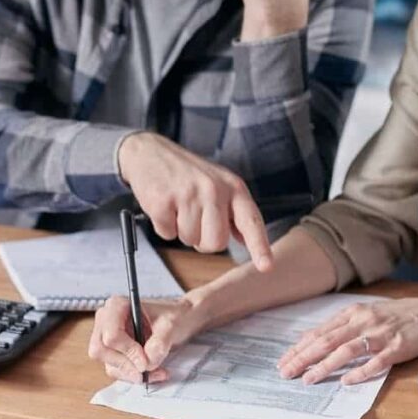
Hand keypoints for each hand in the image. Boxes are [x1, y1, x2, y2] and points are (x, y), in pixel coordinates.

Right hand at [88, 295, 205, 383]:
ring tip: (158, 371)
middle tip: (148, 369)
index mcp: (117, 306)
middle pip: (101, 351)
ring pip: (109, 364)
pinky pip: (117, 371)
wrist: (179, 320)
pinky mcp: (113, 353)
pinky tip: (153, 373)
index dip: (128, 351)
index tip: (146, 361)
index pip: (111, 334)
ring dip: (133, 373)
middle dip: (126, 364)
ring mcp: (107, 338)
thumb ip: (160, 342)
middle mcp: (106, 321)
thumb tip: (148, 361)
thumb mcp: (171, 324)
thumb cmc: (173, 315)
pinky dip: (134, 375)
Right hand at [118, 132, 272, 270]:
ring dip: (182, 231)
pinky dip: (164, 226)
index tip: (266, 266)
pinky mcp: (163, 200)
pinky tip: (164, 205)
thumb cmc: (188, 174)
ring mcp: (188, 194)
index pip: (251, 221)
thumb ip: (233, 212)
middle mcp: (214, 189)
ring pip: (190, 240)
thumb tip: (246, 240)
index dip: (259, 246)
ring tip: (178, 207)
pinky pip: (167, 234)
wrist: (150, 152)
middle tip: (195, 219)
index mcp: (233, 187)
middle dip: (203, 241)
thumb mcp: (219, 184)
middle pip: (216, 242)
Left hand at [277, 298, 417, 385]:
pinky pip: (375, 362)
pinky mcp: (396, 348)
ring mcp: (379, 334)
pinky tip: (346, 381)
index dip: (299, 347)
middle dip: (303, 358)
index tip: (283, 360)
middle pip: (327, 341)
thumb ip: (341, 325)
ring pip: (346, 350)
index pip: (320, 332)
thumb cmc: (396, 315)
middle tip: (286, 372)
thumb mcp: (365, 313)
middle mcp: (363, 321)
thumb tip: (313, 339)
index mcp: (353, 313)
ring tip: (309, 379)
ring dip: (325, 366)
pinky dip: (360, 372)